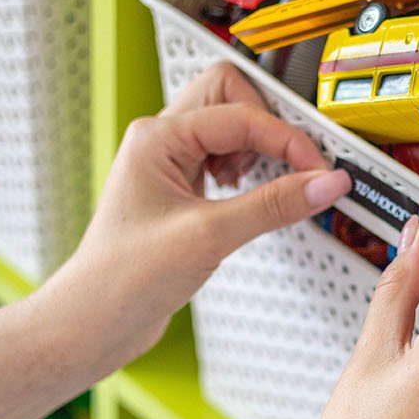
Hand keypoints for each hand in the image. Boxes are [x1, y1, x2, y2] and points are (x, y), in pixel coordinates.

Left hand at [35, 62, 351, 376]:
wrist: (95, 322)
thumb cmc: (123, 278)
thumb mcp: (209, 236)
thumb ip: (273, 206)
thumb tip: (324, 183)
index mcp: (157, 137)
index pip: (241, 116)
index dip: (287, 140)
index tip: (319, 170)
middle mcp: (161, 142)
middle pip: (231, 96)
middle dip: (268, 126)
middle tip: (295, 162)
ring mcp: (170, 165)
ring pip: (230, 126)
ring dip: (257, 150)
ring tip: (265, 186)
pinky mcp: (181, 191)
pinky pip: (225, 158)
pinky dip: (248, 173)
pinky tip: (250, 201)